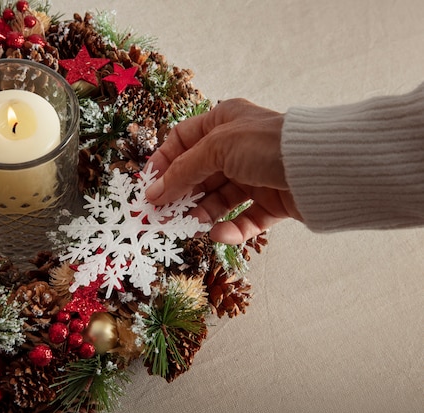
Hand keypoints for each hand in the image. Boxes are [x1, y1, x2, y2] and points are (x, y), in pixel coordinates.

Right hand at [145, 98, 301, 243]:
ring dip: (203, 212)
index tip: (149, 185)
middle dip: (180, 193)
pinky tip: (219, 233)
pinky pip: (245, 218)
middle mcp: (238, 147)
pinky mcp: (272, 202)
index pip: (183, 140)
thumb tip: (154, 193)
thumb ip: (182, 172)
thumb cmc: (266, 144)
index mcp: (224, 122)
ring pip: (219, 198)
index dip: (164, 161)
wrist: (320, 167)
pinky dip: (231, 228)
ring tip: (190, 222)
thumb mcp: (216, 148)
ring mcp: (255, 175)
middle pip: (198, 172)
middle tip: (162, 213)